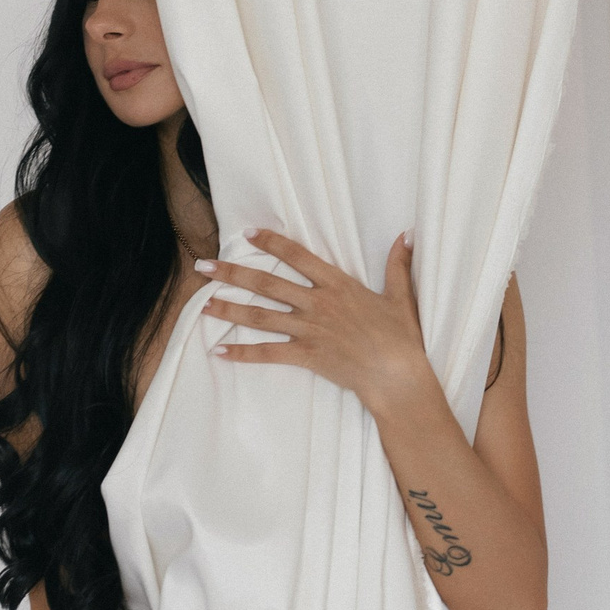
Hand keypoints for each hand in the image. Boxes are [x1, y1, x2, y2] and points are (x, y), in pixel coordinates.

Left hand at [200, 227, 434, 423]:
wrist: (397, 377)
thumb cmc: (401, 337)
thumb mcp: (401, 297)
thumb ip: (398, 264)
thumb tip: (406, 234)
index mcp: (337, 284)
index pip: (297, 257)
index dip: (272, 242)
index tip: (248, 233)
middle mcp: (317, 304)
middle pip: (267, 284)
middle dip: (232, 273)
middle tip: (203, 266)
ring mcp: (310, 331)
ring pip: (261, 316)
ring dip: (229, 310)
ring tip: (203, 304)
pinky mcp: (307, 357)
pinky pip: (269, 354)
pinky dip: (243, 353)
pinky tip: (220, 351)